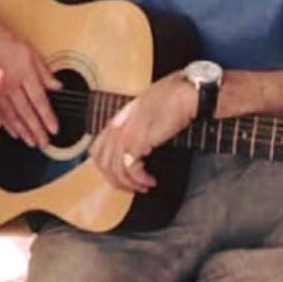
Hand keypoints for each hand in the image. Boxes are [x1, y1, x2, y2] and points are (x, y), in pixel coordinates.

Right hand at [0, 18, 61, 148]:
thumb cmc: (4, 40)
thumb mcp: (30, 51)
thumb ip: (44, 71)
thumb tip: (57, 86)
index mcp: (25, 74)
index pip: (39, 100)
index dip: (47, 117)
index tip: (54, 129)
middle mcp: (12, 85)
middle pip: (27, 113)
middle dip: (37, 130)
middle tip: (44, 144)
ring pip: (13, 116)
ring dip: (23, 131)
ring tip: (31, 142)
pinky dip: (7, 125)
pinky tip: (14, 133)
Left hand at [89, 72, 196, 191]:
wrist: (186, 94)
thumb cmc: (173, 98)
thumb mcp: (146, 109)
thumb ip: (135, 124)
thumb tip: (134, 146)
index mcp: (118, 118)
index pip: (96, 148)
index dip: (106, 167)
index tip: (119, 176)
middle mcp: (118, 126)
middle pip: (103, 162)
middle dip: (116, 181)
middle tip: (131, 188)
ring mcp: (127, 133)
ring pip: (116, 169)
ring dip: (129, 183)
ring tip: (144, 186)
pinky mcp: (140, 141)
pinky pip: (131, 168)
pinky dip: (139, 179)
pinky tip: (149, 180)